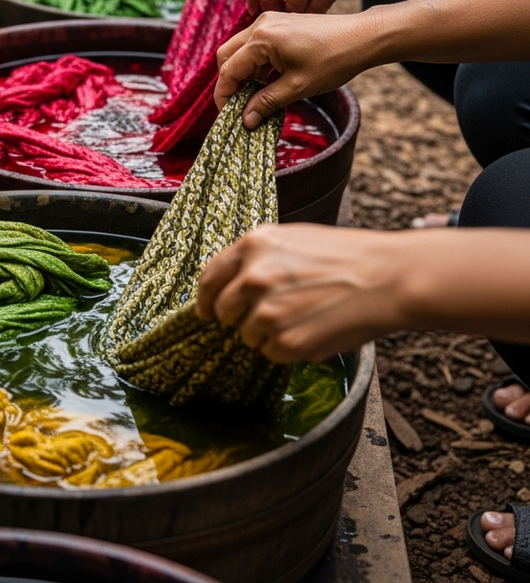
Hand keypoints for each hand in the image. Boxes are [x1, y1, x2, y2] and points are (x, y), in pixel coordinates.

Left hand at [196, 224, 405, 362]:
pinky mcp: (286, 342)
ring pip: (248, 335)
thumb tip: (233, 284)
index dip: (205, 299)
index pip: (209, 277)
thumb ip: (258, 258)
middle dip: (238, 317)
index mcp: (253, 245)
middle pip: (224, 311)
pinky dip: (288, 349)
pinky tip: (314, 329)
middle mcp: (253, 277)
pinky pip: (272, 353)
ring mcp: (268, 312)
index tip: (206, 311)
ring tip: (305, 316)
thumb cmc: (345, 256)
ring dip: (268, 333)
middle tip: (268, 315)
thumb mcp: (291, 239)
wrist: (388, 278)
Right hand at [214, 10, 376, 126]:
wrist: (364, 37)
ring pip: (239, 48)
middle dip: (228, 82)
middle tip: (237, 106)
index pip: (228, 70)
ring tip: (254, 95)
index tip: (228, 115)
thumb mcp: (298, 86)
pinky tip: (268, 79)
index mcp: (261, 39)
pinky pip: (255, 43)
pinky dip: (254, 62)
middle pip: (227, 55)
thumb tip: (245, 120)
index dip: (224, 95)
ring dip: (241, 72)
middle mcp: (260, 24)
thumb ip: (267, 102)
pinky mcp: (279, 22)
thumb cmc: (334, 60)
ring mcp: (270, 20)